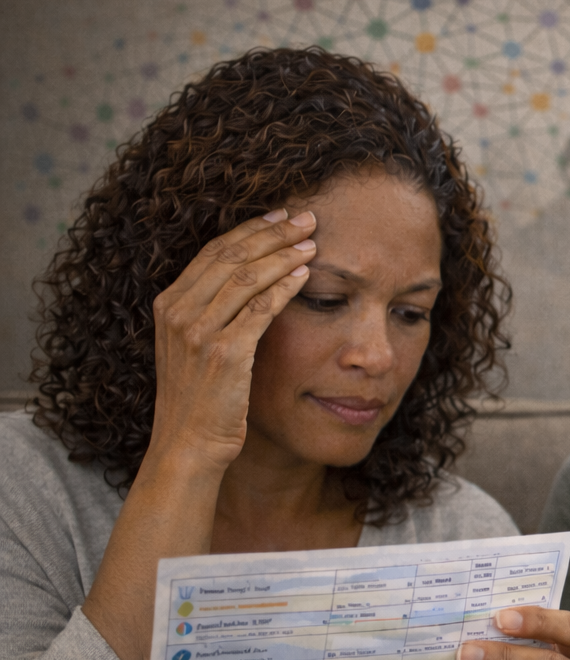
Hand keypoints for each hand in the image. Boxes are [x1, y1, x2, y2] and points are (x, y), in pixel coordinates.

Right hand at [149, 208, 318, 467]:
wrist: (189, 443)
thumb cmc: (201, 399)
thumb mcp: (194, 348)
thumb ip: (211, 314)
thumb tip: (247, 282)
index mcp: (169, 305)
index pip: (212, 252)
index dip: (249, 230)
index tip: (279, 216)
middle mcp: (178, 312)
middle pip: (230, 256)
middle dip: (272, 233)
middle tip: (306, 218)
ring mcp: (198, 331)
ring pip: (246, 276)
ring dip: (283, 255)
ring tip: (312, 242)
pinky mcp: (223, 352)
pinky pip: (259, 309)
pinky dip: (284, 288)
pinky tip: (305, 275)